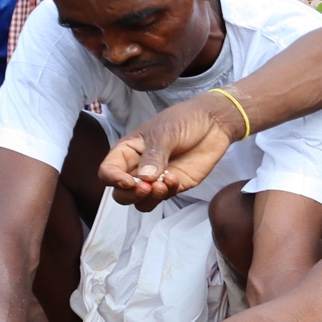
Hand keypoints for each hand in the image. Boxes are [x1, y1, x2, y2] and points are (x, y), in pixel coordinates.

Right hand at [100, 95, 236, 209]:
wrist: (213, 122)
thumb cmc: (183, 120)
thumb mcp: (164, 133)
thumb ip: (153, 156)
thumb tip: (144, 179)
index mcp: (128, 151)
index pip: (108, 171)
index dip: (113, 179)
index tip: (127, 181)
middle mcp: (138, 167)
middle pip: (121, 193)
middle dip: (130, 195)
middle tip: (147, 187)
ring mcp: (156, 179)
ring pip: (140, 202)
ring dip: (148, 199)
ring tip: (162, 185)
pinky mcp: (174, 185)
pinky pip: (163, 198)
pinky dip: (167, 193)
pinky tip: (175, 179)